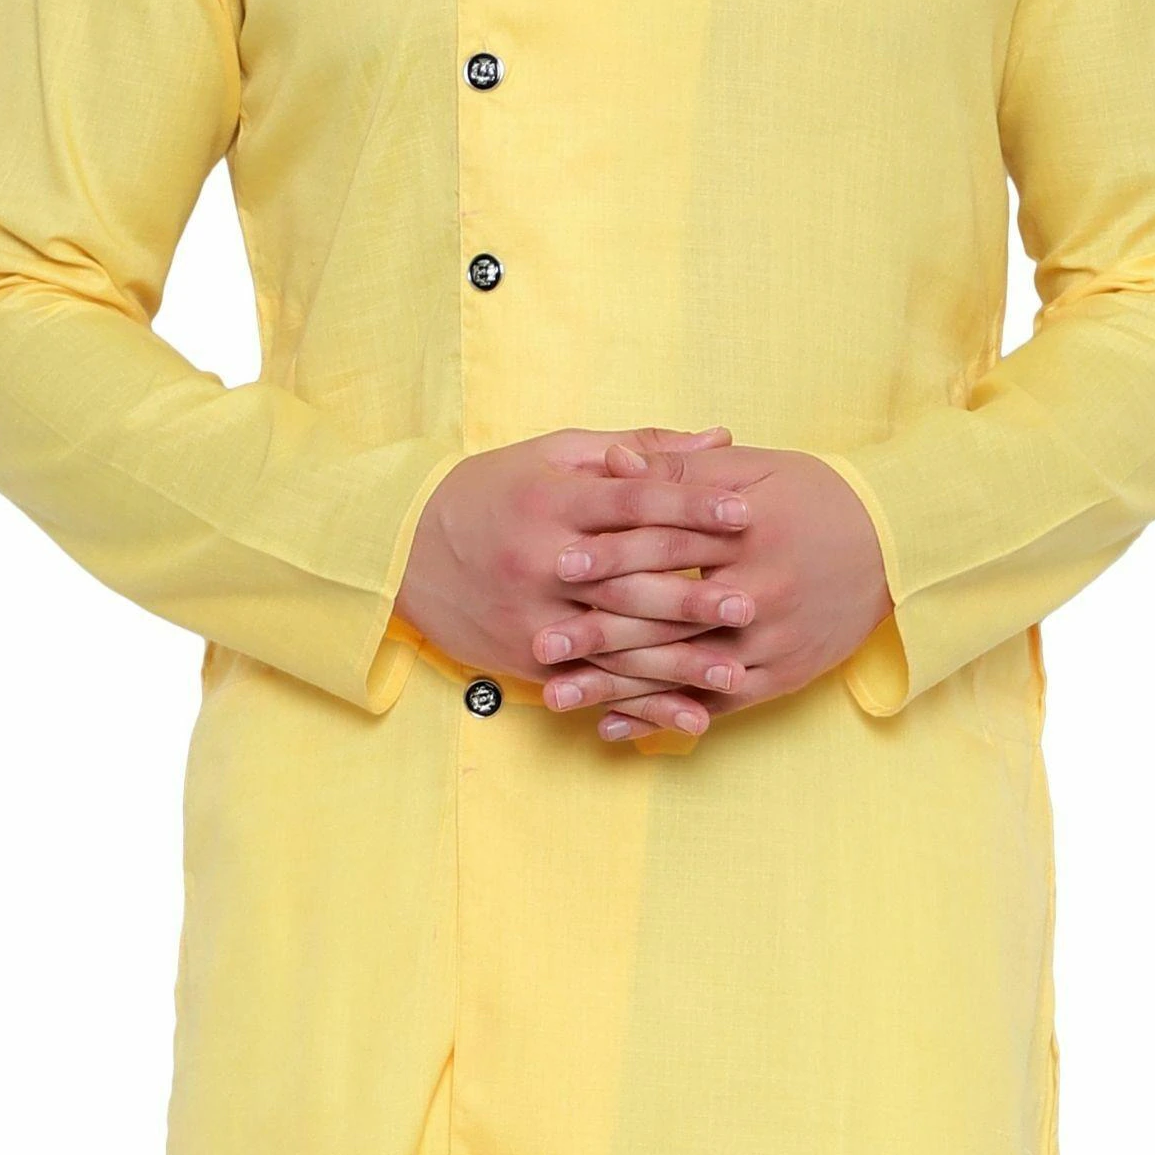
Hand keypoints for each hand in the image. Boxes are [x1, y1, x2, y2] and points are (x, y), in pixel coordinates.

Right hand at [395, 426, 752, 735]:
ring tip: (735, 673)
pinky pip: (594, 682)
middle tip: (750, 603)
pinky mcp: (528, 657)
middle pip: (627, 579)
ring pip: (615, 643)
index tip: (745, 513)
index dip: (691, 506)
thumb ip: (639, 450)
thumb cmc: (493, 491)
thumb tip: (719, 436)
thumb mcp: (556, 455)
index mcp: (553, 500)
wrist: (403, 551)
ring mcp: (534, 615)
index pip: (633, 503)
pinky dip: (642, 704)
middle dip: (691, 594)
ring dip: (677, 663)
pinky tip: (689, 718)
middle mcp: (542, 560)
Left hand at [544, 445, 892, 741]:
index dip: (610, 556)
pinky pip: (714, 705)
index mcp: (749, 535)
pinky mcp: (782, 677)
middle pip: (667, 619)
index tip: (556, 566)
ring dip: (617, 688)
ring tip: (556, 698)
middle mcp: (762, 594)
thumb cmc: (816, 496)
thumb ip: (681, 473)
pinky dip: (663, 717)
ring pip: (683, 671)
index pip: (669, 547)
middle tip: (538, 645)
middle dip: (598, 635)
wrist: (899, 544)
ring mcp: (772, 643)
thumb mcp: (753, 472)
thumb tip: (614, 461)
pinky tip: (614, 727)